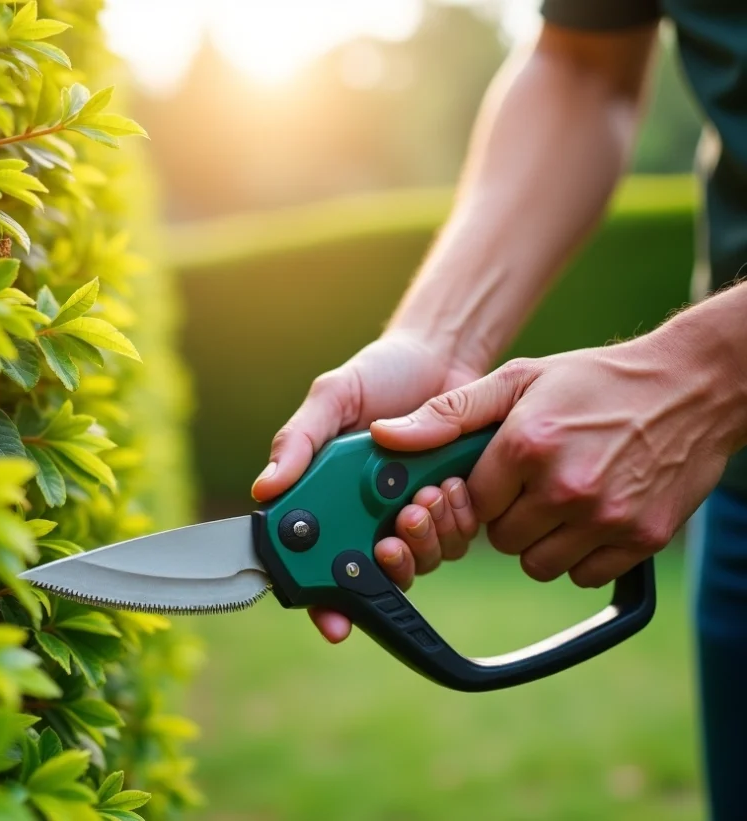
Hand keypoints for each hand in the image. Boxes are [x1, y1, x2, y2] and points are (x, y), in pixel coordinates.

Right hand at [252, 332, 482, 641]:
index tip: (333, 620)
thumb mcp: (331, 399)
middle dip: (385, 567)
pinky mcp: (448, 512)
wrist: (444, 357)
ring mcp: (406, 517)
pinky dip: (451, 523)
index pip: (313, 561)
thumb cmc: (379, 375)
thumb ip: (298, 441)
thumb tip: (263, 490)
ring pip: (415, 563)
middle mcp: (364, 517)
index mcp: (326, 497)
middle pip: (368, 575)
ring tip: (422, 499)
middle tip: (390, 540)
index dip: (320, 600)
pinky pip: (452, 542)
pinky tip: (447, 487)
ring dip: (422, 541)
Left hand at [371, 333, 745, 590]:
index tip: (496, 475)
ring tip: (561, 499)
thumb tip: (385, 436)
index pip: (471, 502)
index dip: (479, 492)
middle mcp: (565, 486)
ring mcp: (606, 517)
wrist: (694, 386)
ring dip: (541, 541)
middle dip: (508, 517)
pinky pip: (583, 575)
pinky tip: (591, 516)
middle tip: (532, 485)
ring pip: (538, 563)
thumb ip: (449, 412)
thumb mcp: (519, 379)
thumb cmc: (597, 381)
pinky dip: (581, 555)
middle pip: (501, 539)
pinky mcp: (642, 539)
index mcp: (526, 444)